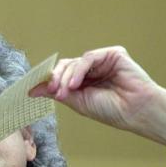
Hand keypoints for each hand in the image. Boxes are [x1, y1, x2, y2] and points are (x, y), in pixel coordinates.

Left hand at [30, 46, 165, 146]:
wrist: (135, 112)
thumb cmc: (110, 110)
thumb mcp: (76, 102)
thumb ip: (56, 92)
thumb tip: (32, 89)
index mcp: (82, 81)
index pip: (59, 75)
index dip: (46, 80)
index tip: (30, 89)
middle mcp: (90, 69)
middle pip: (63, 67)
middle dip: (54, 79)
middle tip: (52, 91)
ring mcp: (101, 61)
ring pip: (73, 63)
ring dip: (65, 78)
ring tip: (65, 92)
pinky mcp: (113, 54)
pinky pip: (88, 58)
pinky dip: (78, 71)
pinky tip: (76, 84)